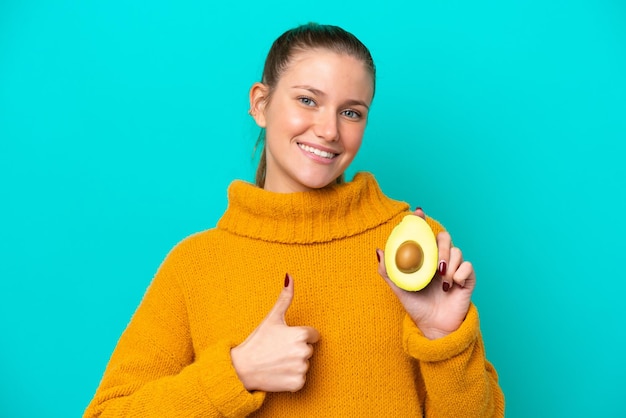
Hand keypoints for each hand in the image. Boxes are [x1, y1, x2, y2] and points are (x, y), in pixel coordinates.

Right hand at [231, 274, 319, 391]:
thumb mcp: (272, 318)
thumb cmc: (258, 341)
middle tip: (278, 351)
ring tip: (277, 362)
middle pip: (308, 350)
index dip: (298, 336)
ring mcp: (301, 369)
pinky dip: (291, 379)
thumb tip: (289, 276)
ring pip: (304, 364)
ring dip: (294, 364)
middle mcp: (304, 352)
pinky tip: (278, 373)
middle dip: (296, 350)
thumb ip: (285, 298)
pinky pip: (300, 380)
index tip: (284, 339)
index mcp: (300, 334)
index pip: (312, 335)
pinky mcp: (297, 384)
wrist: (242, 368)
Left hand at [376, 208, 474, 339]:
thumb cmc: (416, 306)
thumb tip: (379, 251)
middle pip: (444, 238)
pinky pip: (468, 266)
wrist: (433, 326)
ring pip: (458, 251)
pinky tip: (452, 285)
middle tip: (435, 264)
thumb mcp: (398, 288)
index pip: (424, 234)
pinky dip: (460, 273)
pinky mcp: (466, 279)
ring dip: (450, 264)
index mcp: (424, 258)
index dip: (421, 221)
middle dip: (441, 246)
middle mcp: (439, 260)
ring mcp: (454, 268)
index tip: (418, 213)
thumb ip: (388, 271)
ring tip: (442, 280)